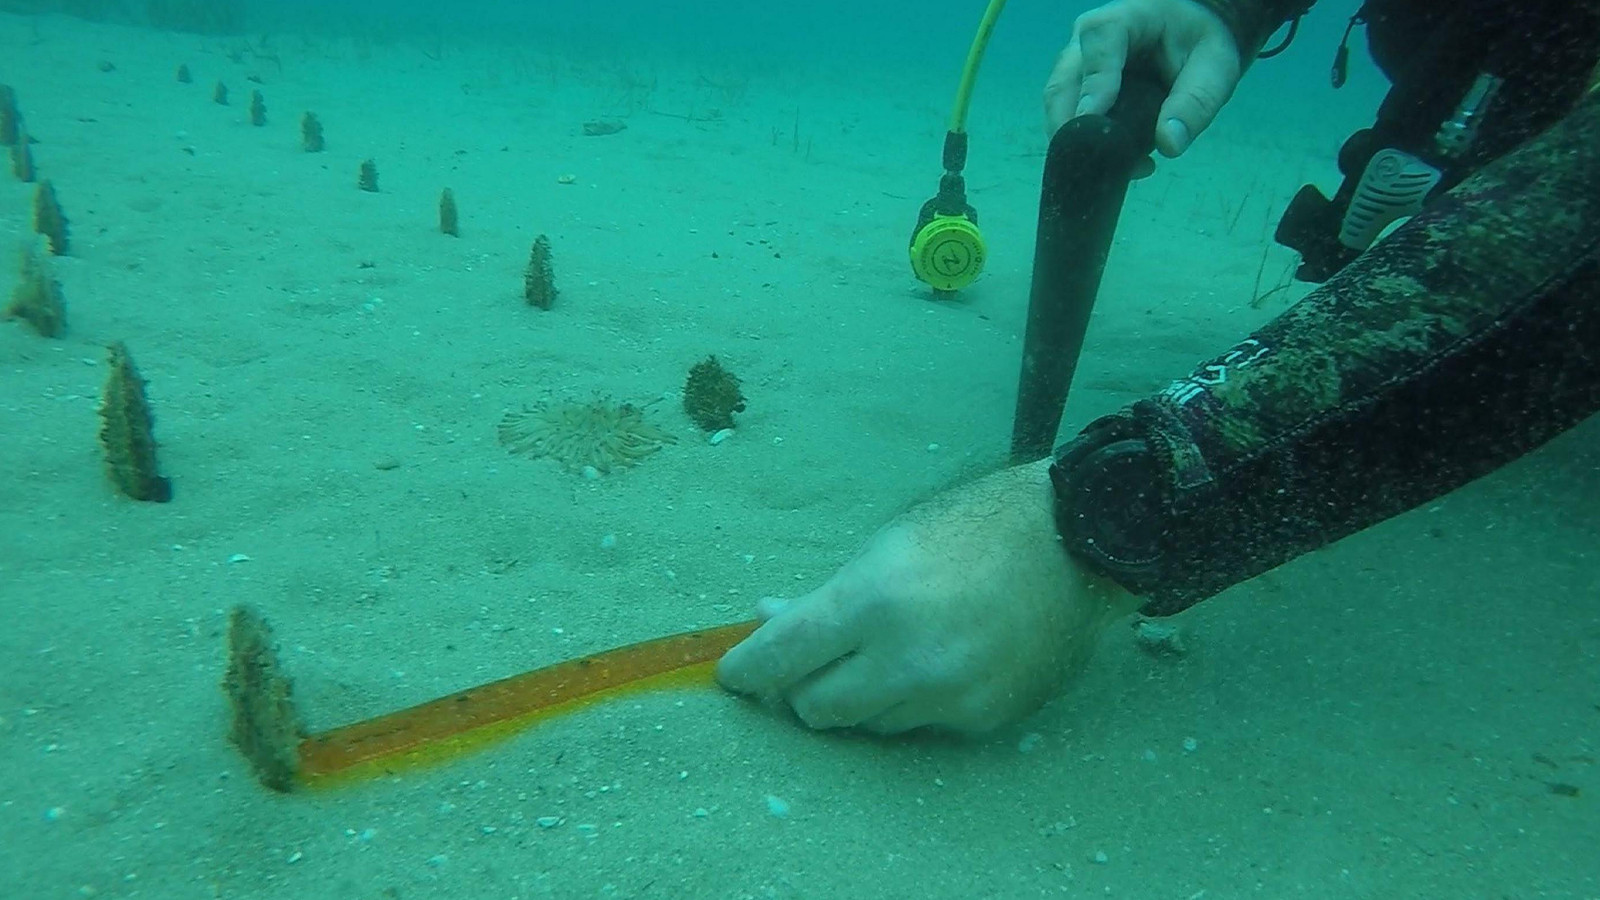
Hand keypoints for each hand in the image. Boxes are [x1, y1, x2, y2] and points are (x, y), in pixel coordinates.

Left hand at [715, 460, 1140, 733]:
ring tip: (889, 650)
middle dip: (803, 687)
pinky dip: (911, 701)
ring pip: (866, 723)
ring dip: (860, 696)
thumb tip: (764, 622)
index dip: (746, 670)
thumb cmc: (973, 529)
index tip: (732, 674)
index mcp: (872, 601)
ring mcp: (947, 695)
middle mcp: (906, 658)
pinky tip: (936, 660)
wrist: (1076, 543)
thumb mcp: (885, 545)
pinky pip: (918, 725)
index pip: (781, 658)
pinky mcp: (980, 717)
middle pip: (814, 707)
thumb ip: (822, 597)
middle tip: (812, 662)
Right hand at [1044, 0, 1244, 156]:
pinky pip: (1069, 121)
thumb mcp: (1215, 67)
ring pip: (1059, 108)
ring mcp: (1076, 69)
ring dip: (1082, 144)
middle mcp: (1087, 43)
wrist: (1189, 36)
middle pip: (1063, 85)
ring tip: (1125, 167)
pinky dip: (1088, 147)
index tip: (1094, 119)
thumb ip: (1196, 101)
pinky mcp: (1076, 92)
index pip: (1098, 44)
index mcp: (1123, 21)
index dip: (1094, 83)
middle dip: (1075, 130)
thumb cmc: (1199, 42)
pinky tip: (1123, 164)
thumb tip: (1169, 143)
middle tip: (1104, 165)